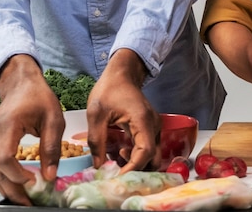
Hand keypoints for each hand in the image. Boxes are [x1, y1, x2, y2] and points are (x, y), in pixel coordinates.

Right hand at [0, 55, 64, 205]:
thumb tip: (49, 176)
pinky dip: (4, 179)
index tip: (36, 182)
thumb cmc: (38, 98)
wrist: (21, 85)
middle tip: (32, 202)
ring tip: (27, 199)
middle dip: (14, 191)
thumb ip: (52, 147)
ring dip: (8, 189)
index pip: (6, 158)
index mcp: (8, 124)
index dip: (19, 175)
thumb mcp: (54, 119)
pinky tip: (19, 186)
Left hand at [86, 49, 161, 172]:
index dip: (132, 168)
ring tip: (115, 157)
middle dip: (136, 169)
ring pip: (152, 155)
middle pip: (153, 157)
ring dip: (136, 162)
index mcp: (142, 120)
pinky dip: (136, 155)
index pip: (144, 152)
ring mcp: (154, 127)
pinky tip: (119, 150)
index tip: (117, 177)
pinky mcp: (150, 128)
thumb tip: (98, 166)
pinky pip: (147, 147)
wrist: (122, 73)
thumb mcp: (96, 114)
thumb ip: (97, 141)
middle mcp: (154, 125)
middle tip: (116, 170)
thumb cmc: (109, 89)